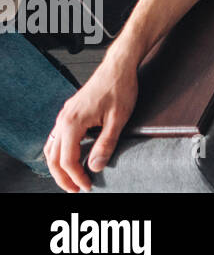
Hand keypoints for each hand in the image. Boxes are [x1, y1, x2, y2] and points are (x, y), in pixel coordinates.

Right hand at [45, 54, 137, 191]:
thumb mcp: (118, 118)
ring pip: (52, 147)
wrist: (119, 65)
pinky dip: (60, 151)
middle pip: (53, 157)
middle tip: (75, 189)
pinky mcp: (70, 111)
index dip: (76, 176)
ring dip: (58, 165)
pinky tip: (71, 156)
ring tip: (72, 177)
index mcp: (73, 122)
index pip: (67, 160)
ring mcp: (65, 114)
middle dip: (62, 177)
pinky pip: (57, 136)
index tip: (87, 185)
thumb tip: (95, 166)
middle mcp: (64, 119)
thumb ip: (106, 144)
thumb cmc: (120, 87)